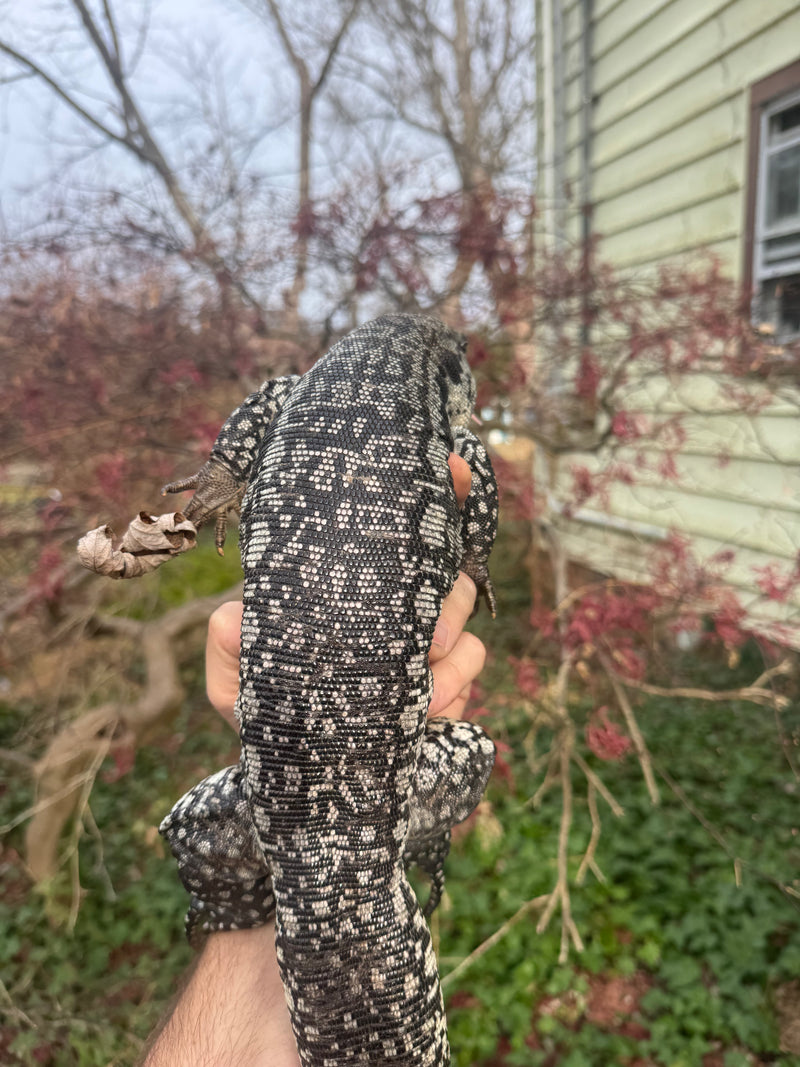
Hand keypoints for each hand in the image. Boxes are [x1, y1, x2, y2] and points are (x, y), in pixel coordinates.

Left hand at [206, 453, 485, 727]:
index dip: (431, 498)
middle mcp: (390, 607)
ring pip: (463, 611)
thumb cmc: (274, 722)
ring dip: (449, 643)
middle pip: (441, 569)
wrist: (315, 782)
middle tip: (426, 635)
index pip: (390, 534)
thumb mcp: (238, 692)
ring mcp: (425, 643)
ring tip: (422, 680)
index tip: (454, 469)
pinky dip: (457, 681)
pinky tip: (427, 709)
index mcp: (346, 591)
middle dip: (444, 595)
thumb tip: (230, 615)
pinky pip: (474, 657)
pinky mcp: (452, 680)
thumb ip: (228, 655)